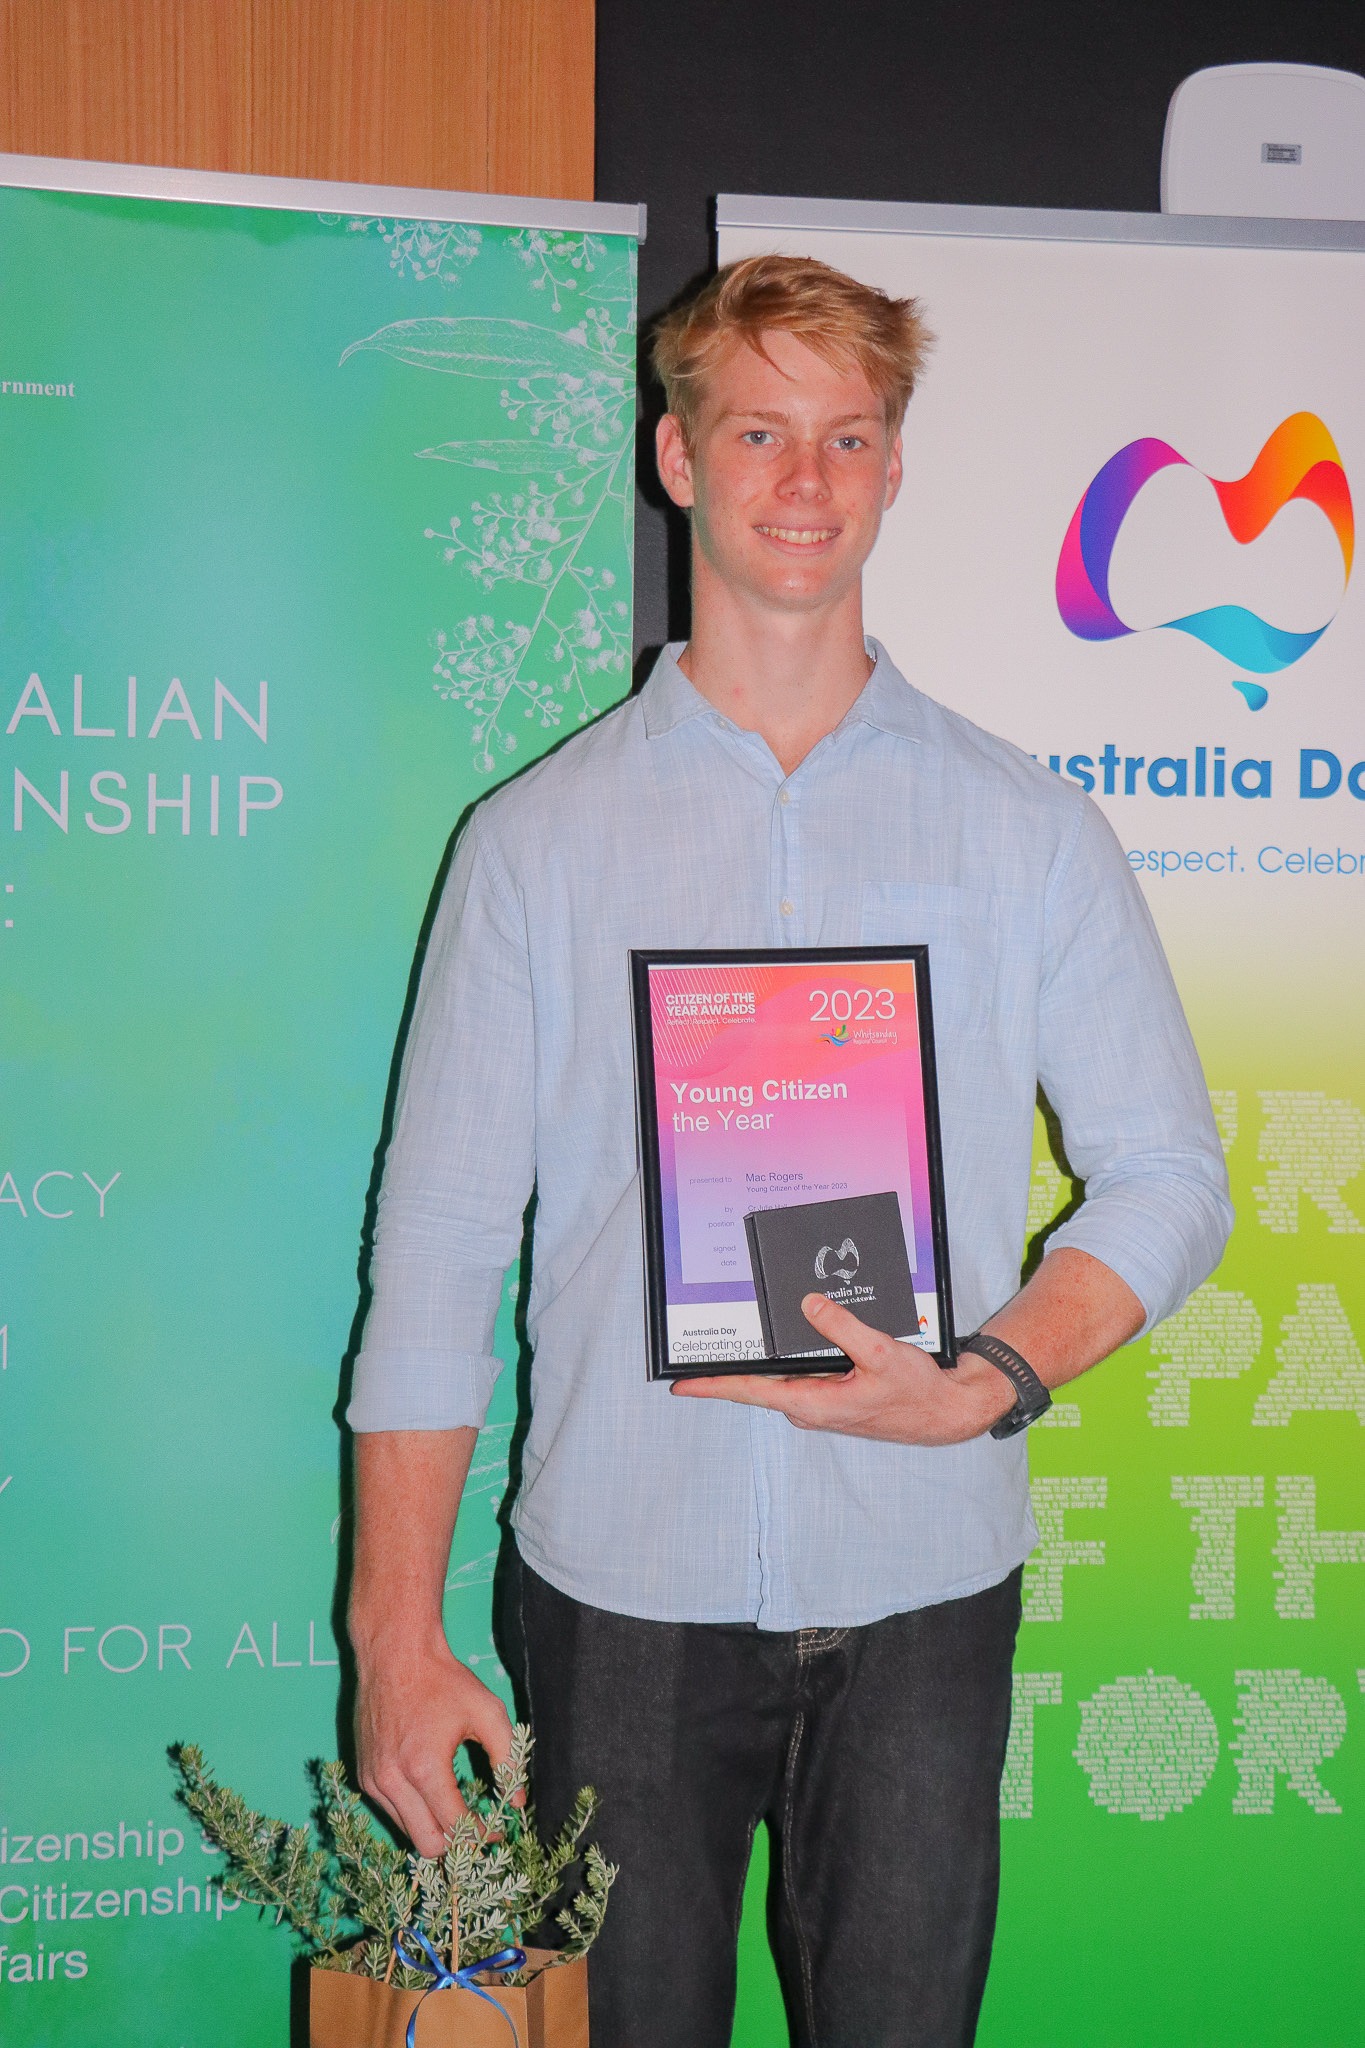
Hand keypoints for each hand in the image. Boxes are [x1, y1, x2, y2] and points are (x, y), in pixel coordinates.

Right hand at [353, 1626, 513, 1856]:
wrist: (394, 1655)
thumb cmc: (443, 1680)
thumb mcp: (487, 1712)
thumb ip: (508, 1758)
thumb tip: (517, 1800)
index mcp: (424, 1769)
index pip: (455, 1827)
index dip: (481, 1835)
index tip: (497, 1831)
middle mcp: (392, 1781)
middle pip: (427, 1845)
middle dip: (456, 1845)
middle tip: (476, 1830)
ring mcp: (373, 1780)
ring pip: (407, 1832)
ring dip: (433, 1829)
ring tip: (456, 1812)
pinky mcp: (364, 1775)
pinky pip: (391, 1811)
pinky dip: (413, 1812)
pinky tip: (431, 1792)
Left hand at [672, 1292, 1016, 1444]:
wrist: (944, 1412)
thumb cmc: (916, 1391)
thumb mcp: (880, 1352)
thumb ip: (842, 1327)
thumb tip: (809, 1305)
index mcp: (814, 1403)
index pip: (752, 1392)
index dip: (714, 1386)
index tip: (681, 1385)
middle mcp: (810, 1407)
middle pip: (758, 1384)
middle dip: (728, 1369)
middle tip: (695, 1350)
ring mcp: (819, 1404)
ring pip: (779, 1379)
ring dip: (758, 1363)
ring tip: (729, 1341)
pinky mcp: (831, 1397)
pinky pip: (799, 1376)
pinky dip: (786, 1361)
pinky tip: (781, 1341)